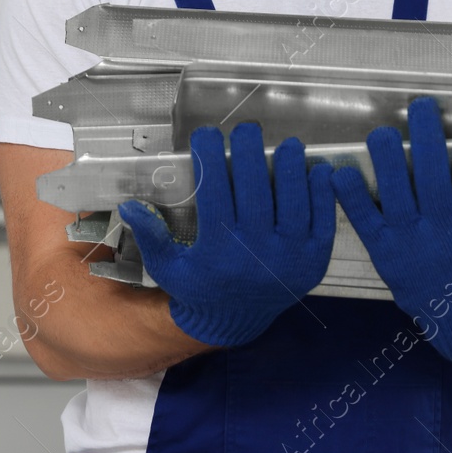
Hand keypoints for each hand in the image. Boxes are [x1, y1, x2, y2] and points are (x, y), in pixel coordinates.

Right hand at [117, 122, 335, 348]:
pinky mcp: (315, 260)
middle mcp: (255, 254)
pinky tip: (319, 170)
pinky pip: (323, 221)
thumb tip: (128, 204)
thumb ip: (150, 237)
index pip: (214, 194)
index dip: (210, 159)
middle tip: (246, 130)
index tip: (206, 134)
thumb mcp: (167, 268)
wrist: (236, 322)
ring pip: (293, 204)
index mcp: (218, 252)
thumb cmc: (199, 287)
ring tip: (287, 144)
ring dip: (291, 169)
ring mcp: (290, 257)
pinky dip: (322, 194)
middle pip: (255, 192)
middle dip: (250, 154)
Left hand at [330, 96, 451, 367]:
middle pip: (433, 176)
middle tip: (421, 105)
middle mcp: (444, 232)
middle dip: (426, 137)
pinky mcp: (385, 255)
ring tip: (380, 131)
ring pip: (395, 194)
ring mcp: (411, 244)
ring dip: (386, 161)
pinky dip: (350, 198)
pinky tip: (338, 172)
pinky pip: (364, 222)